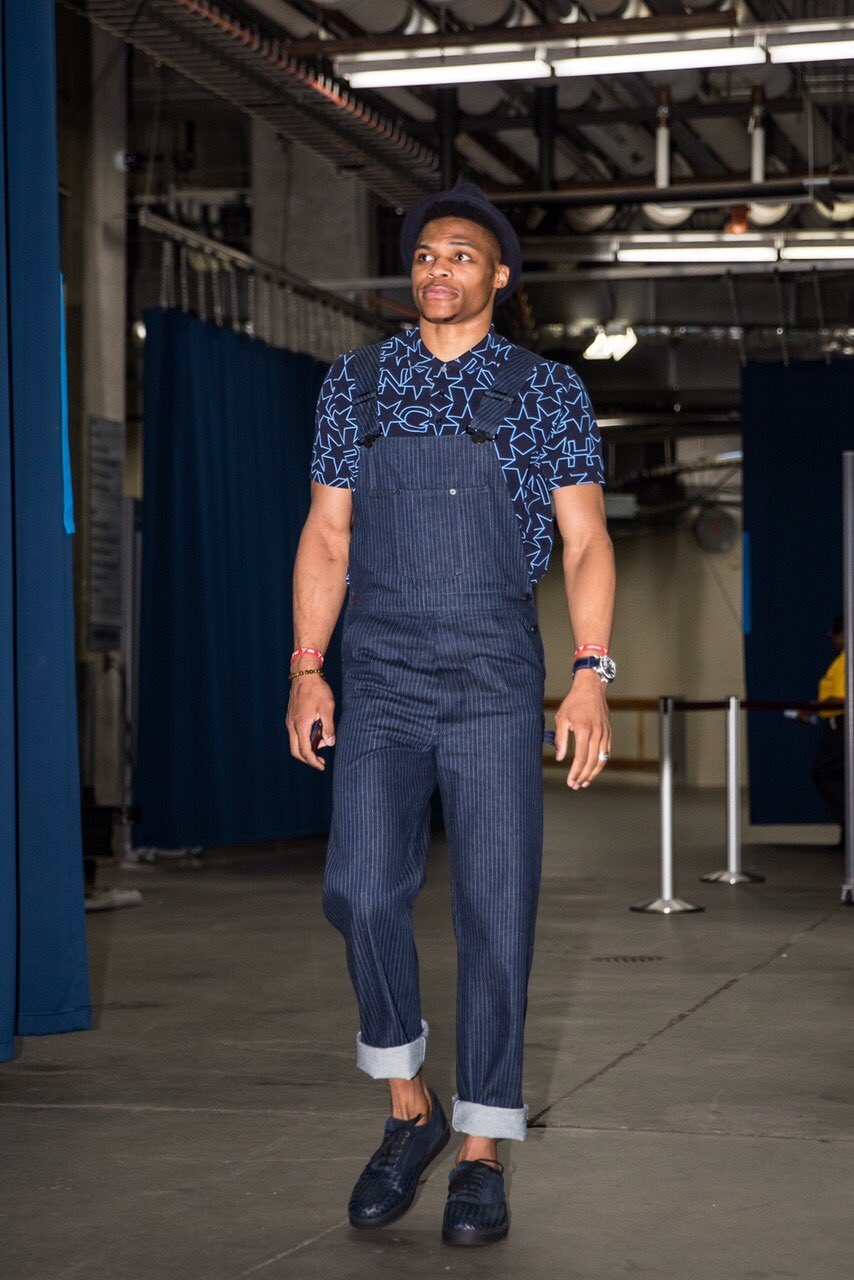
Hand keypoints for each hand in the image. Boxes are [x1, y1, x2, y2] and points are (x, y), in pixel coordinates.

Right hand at [286, 673, 336, 770]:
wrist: (304, 674)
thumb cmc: (317, 690)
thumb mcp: (327, 707)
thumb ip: (328, 727)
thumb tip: (330, 743)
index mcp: (301, 725)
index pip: (305, 751)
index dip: (313, 762)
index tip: (322, 766)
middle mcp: (292, 725)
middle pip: (296, 751)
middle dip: (308, 759)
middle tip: (321, 762)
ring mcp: (290, 721)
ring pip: (295, 743)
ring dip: (308, 747)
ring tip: (323, 741)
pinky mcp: (291, 717)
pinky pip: (295, 734)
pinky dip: (305, 739)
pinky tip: (316, 732)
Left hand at [554, 670, 611, 789]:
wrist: (591, 688)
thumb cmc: (574, 702)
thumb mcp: (561, 718)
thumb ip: (560, 739)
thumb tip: (559, 758)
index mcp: (584, 731)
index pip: (581, 758)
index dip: (575, 772)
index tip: (570, 781)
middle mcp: (597, 734)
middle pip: (592, 762)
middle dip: (584, 776)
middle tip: (576, 785)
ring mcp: (605, 734)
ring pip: (602, 760)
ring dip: (593, 773)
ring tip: (585, 782)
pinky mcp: (609, 733)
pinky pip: (607, 752)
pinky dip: (601, 763)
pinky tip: (593, 769)